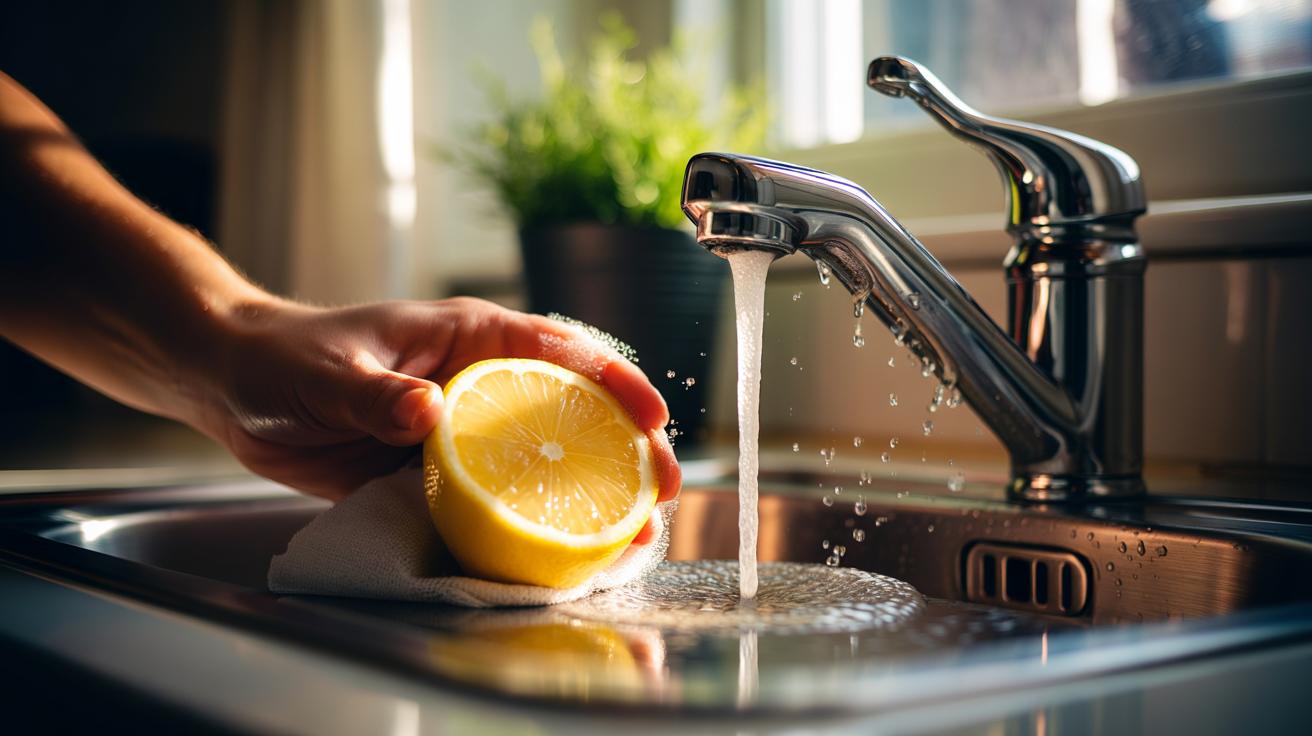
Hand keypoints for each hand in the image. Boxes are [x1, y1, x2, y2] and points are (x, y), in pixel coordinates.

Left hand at [208, 296, 680, 542]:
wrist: (237, 388)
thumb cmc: (284, 357)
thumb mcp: (328, 373)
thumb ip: (376, 394)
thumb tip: (428, 414)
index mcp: (468, 338)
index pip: (558, 350)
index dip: (612, 381)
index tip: (650, 416)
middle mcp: (479, 384)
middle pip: (569, 413)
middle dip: (623, 449)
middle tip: (661, 491)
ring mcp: (463, 433)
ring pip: (539, 463)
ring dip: (586, 497)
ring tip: (628, 536)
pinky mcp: (438, 475)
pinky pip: (491, 503)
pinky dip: (525, 528)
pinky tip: (555, 557)